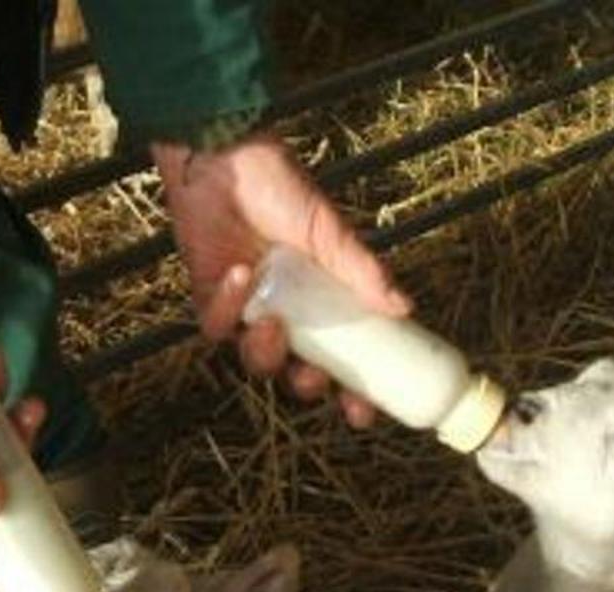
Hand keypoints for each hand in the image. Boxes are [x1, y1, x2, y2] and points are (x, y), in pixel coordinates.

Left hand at [154, 134, 408, 427]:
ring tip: (272, 324)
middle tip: (315, 377)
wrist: (224, 157)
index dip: (350, 391)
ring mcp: (247, 311)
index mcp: (320, 302)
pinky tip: (238, 274)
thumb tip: (404, 307)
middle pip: (296, 375)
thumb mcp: (328, 230)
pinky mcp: (209, 299)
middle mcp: (286, 313)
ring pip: (256, 361)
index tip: (362, 413)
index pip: (339, 359)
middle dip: (306, 386)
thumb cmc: (279, 186)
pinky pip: (216, 327)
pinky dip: (227, 307)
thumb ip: (362, 269)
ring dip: (266, 353)